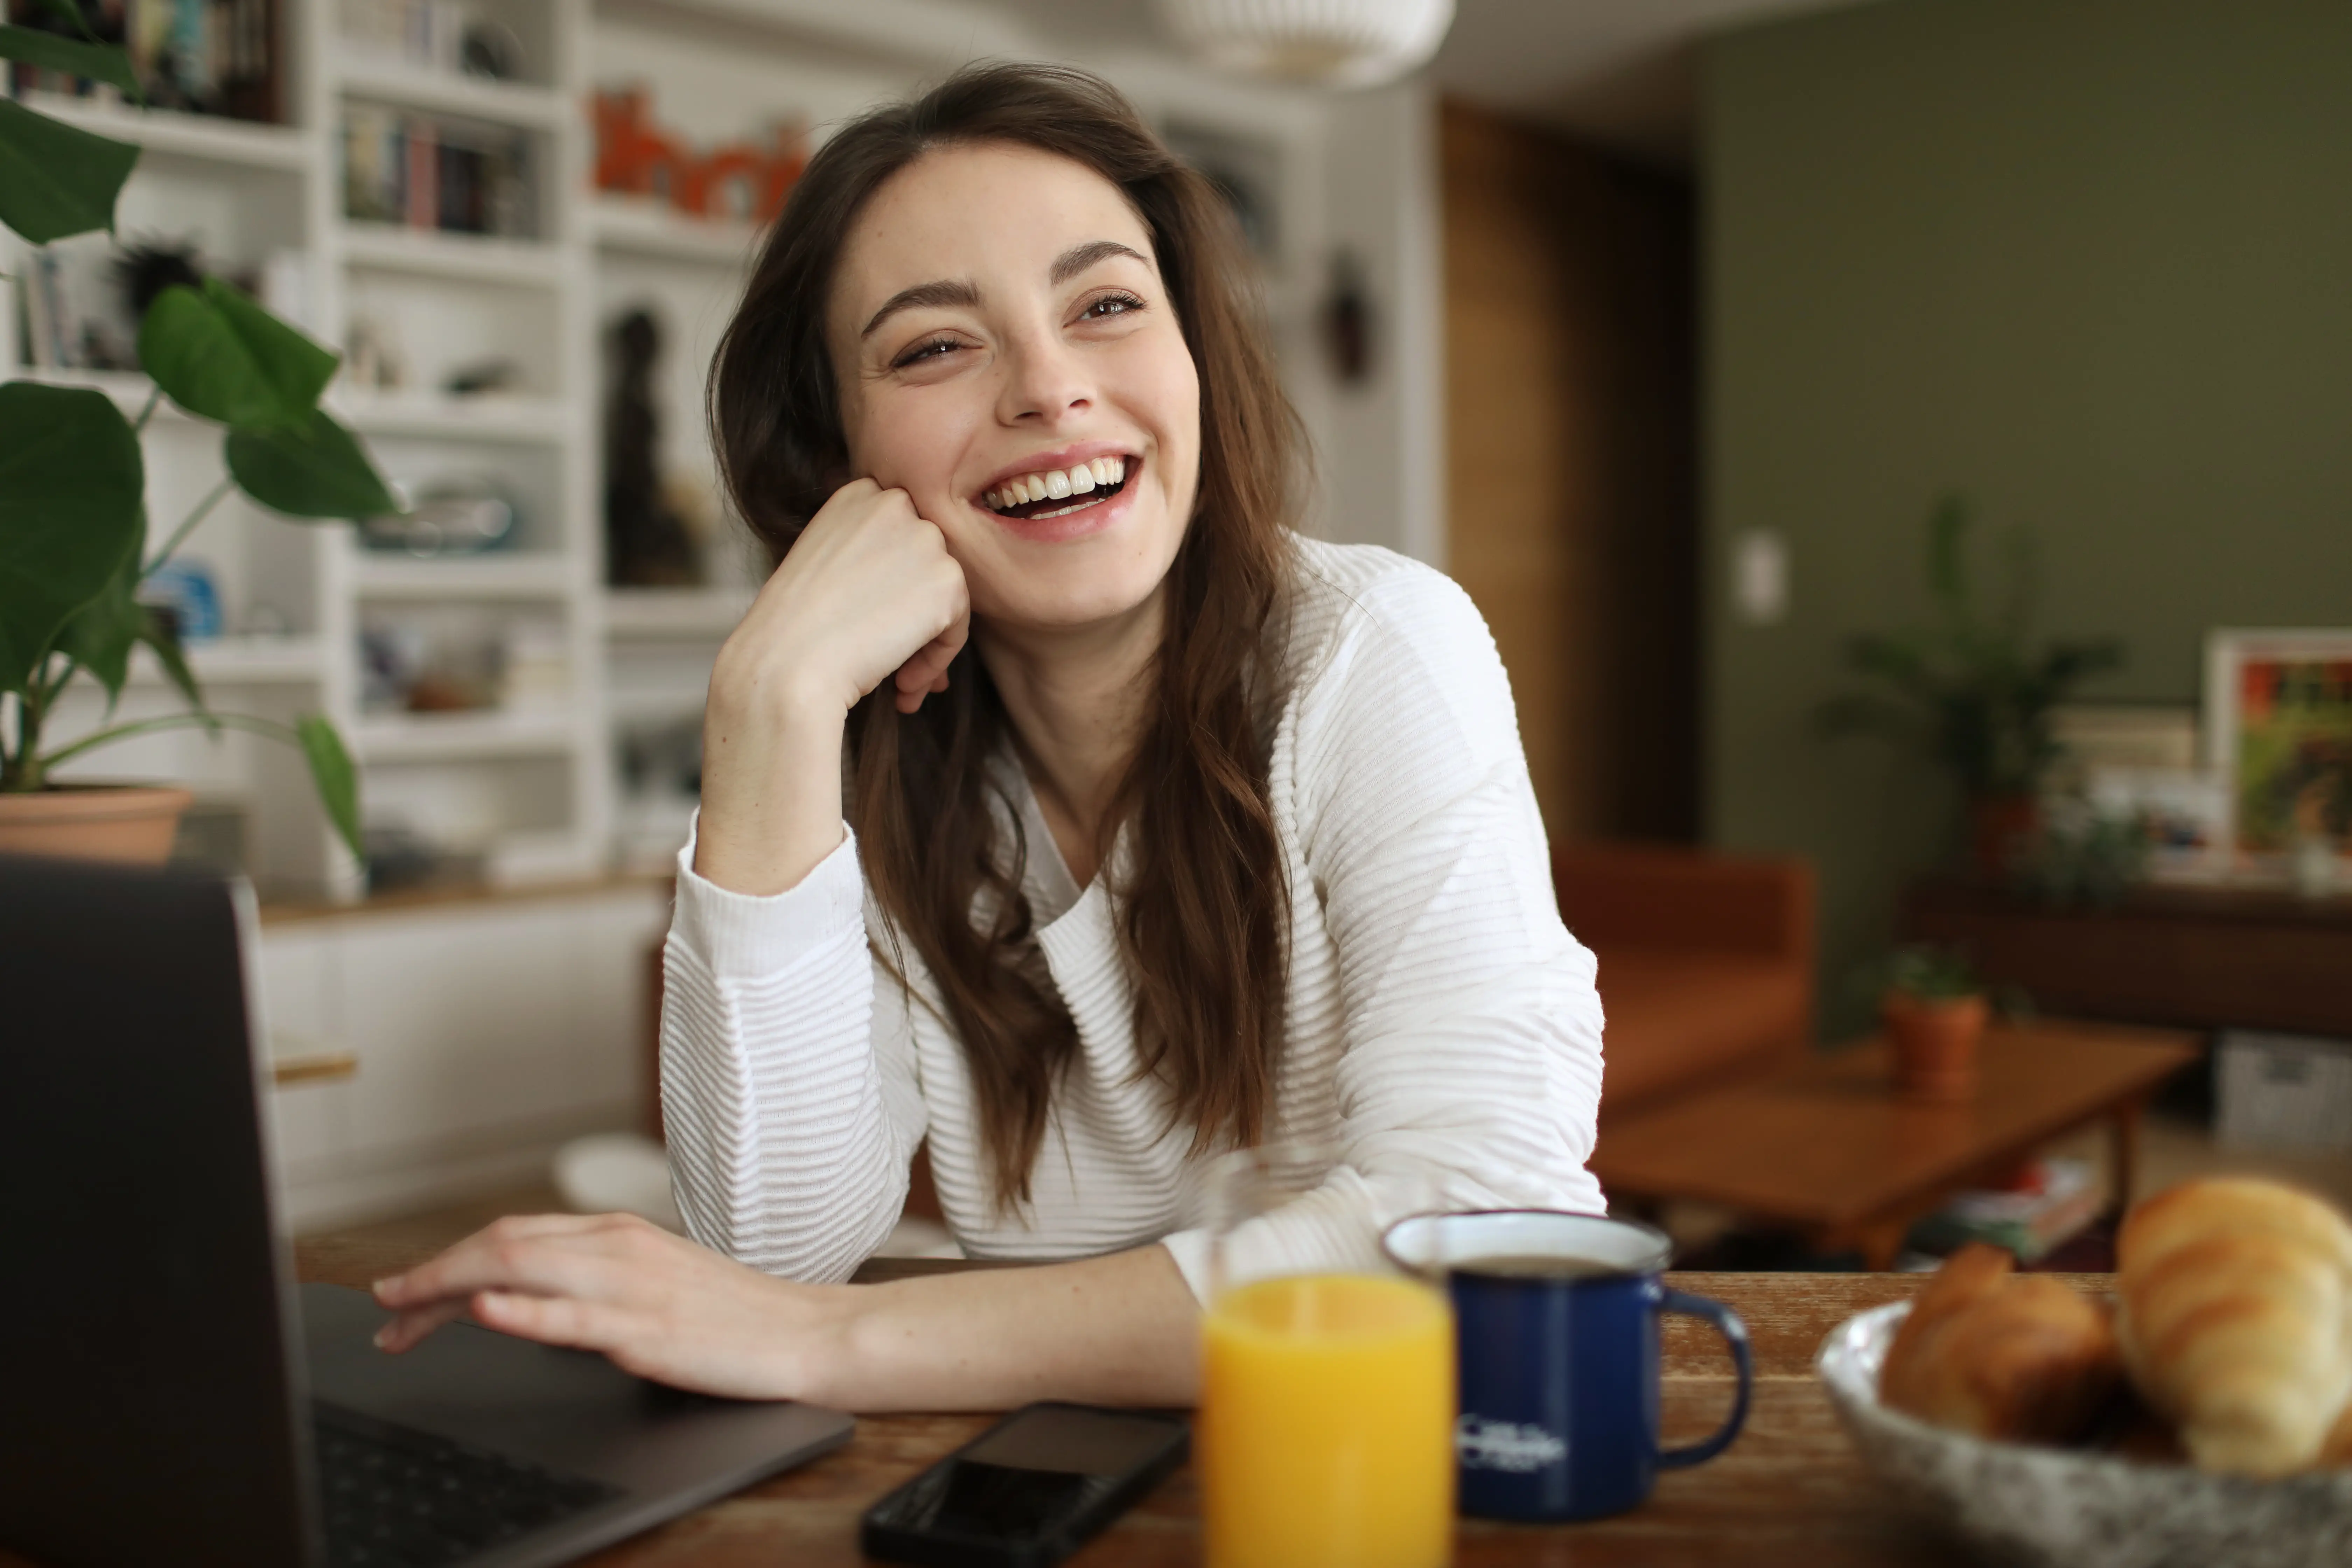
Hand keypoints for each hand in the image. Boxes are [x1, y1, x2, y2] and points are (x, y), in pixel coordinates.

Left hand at [369, 1213, 850, 1401]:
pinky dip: (520, 1312)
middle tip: (383, 1308)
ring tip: (400, 1310)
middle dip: (429, 1275)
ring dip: (448, 1287)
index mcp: (617, 1234)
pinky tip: (485, 1312)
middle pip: (499, 1245)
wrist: (804, 1333)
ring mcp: (628, 1286)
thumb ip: (596, 1278)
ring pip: (520, 1269)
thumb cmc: (735, 1314)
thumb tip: (530, 1293)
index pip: (511, 1236)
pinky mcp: (643, 1328)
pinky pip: (570, 1316)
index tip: (405, 1291)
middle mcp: (616, 1247)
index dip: (447, 1260)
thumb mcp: (655, 1281)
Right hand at [715, 477, 969, 724]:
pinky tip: (903, 685)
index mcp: (859, 495)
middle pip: (927, 563)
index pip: (901, 536)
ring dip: (926, 641)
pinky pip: (957, 625)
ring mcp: (925, 538)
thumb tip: (914, 589)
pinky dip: (937, 659)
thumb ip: (871, 558)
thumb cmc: (793, 629)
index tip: (874, 621)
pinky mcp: (948, 579)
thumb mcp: (825, 566)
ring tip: (899, 681)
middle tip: (896, 660)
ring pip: (945, 595)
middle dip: (916, 613)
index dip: (896, 584)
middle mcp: (894, 503)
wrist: (787, 664)